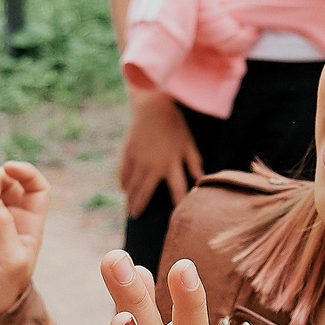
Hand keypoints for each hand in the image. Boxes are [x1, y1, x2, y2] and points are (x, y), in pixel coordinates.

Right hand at [117, 86, 202, 216]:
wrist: (153, 106)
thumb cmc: (175, 124)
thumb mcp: (188, 143)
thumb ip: (194, 163)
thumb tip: (202, 180)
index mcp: (171, 163)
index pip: (177, 190)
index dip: (178, 205)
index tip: (177, 219)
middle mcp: (153, 165)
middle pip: (146, 192)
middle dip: (140, 205)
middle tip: (135, 217)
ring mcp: (138, 159)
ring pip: (132, 184)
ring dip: (130, 197)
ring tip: (129, 208)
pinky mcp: (128, 152)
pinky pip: (123, 172)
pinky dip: (123, 181)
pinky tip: (123, 188)